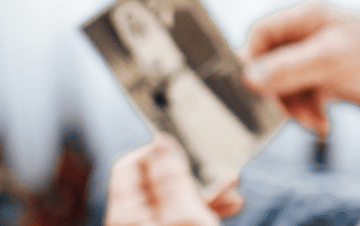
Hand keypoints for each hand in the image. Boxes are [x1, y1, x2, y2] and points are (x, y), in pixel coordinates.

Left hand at [105, 135, 242, 225]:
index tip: (184, 146)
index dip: (156, 150)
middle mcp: (135, 222)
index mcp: (127, 215)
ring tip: (232, 192)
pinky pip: (180, 216)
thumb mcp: (185, 216)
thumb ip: (171, 178)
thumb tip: (161, 141)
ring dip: (204, 193)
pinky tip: (228, 205)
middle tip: (215, 171)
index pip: (130, 164)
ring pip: (173, 201)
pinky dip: (202, 209)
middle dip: (190, 174)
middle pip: (155, 182)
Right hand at [242, 0, 359, 136]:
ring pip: (284, 87)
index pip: (262, 34)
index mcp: (304, 19)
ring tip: (316, 124)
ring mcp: (311, 60)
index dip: (252, 59)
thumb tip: (249, 79)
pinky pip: (301, 99)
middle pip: (270, 66)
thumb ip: (289, 68)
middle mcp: (304, 37)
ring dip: (296, 111)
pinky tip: (323, 125)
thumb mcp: (329, 59)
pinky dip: (308, 115)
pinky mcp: (320, 80)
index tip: (254, 87)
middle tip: (294, 115)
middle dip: (281, 95)